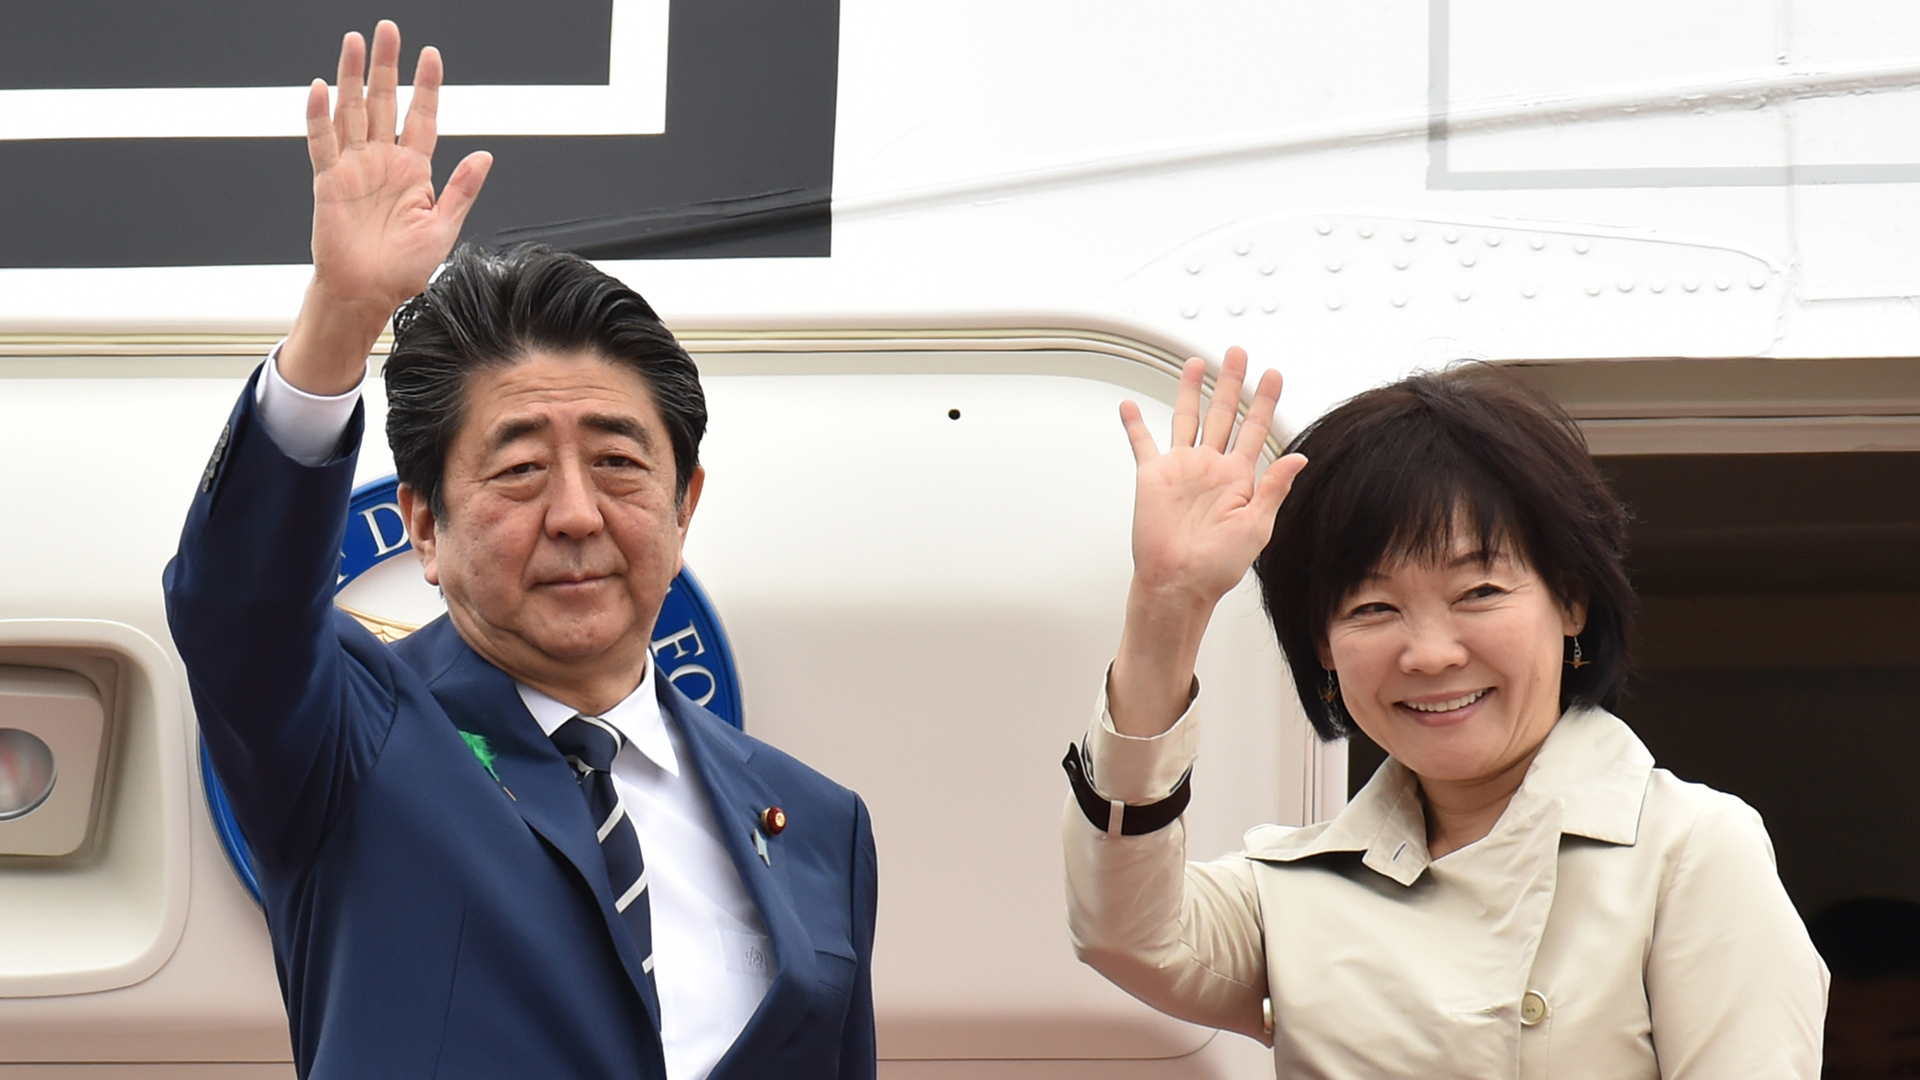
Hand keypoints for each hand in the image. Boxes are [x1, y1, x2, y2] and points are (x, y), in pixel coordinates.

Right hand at [282, 21, 492, 394]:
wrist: (368, 293)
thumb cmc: (404, 268)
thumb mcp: (444, 228)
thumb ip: (461, 190)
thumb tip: (484, 156)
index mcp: (414, 171)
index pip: (421, 117)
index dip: (426, 87)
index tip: (431, 56)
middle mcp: (382, 161)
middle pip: (384, 102)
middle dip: (387, 66)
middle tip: (388, 30)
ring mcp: (353, 167)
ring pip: (352, 112)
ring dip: (352, 77)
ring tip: (354, 43)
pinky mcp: (328, 181)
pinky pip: (322, 143)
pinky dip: (320, 116)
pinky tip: (321, 89)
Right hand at [1122, 348, 1304, 609]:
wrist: (1178, 583)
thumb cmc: (1217, 566)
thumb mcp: (1257, 527)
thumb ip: (1273, 488)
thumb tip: (1298, 458)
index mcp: (1239, 479)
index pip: (1256, 428)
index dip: (1265, 400)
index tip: (1273, 374)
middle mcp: (1211, 468)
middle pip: (1224, 413)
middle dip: (1231, 382)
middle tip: (1237, 354)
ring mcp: (1181, 469)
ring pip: (1187, 418)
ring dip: (1190, 390)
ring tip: (1195, 364)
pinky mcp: (1153, 477)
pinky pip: (1143, 444)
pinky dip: (1135, 424)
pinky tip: (1129, 406)